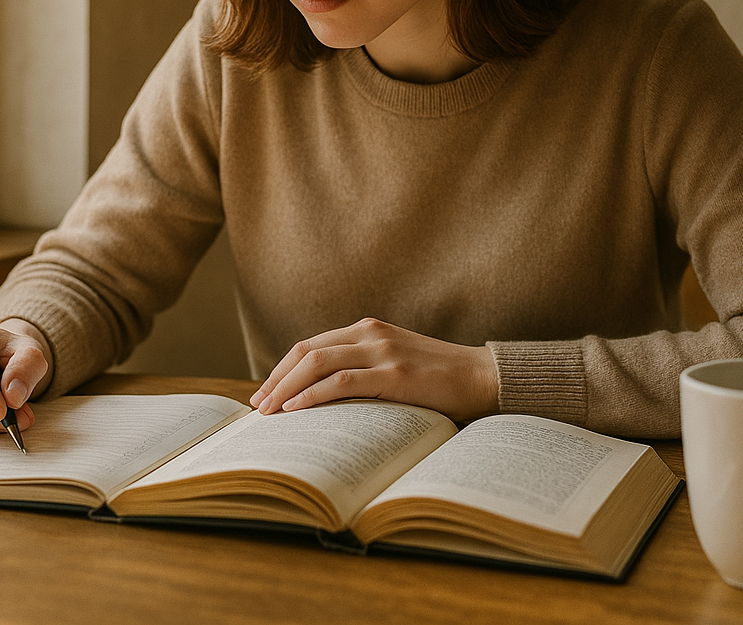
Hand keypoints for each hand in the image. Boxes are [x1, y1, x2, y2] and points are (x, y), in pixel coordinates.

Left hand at [249, 317, 499, 422]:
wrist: (483, 378)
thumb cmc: (440, 380)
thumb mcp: (395, 365)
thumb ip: (364, 371)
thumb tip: (322, 401)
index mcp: (368, 330)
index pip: (311, 346)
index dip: (283, 369)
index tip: (265, 392)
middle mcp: (370, 334)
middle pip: (307, 352)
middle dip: (277, 379)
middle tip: (258, 406)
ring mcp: (382, 351)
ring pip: (317, 363)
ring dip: (287, 388)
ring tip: (270, 412)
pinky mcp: (394, 374)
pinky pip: (342, 382)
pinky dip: (314, 395)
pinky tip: (297, 409)